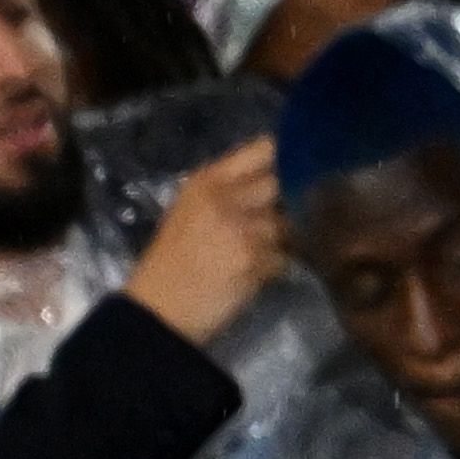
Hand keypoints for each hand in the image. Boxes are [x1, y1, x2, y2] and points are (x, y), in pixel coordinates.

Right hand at [124, 137, 290, 346]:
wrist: (159, 309)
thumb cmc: (173, 260)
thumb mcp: (191, 210)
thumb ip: (230, 189)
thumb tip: (277, 175)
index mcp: (208, 181)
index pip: (264, 149)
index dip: (288, 157)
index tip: (299, 167)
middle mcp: (227, 197)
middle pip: (284, 183)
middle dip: (289, 201)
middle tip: (281, 217)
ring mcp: (244, 227)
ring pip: (289, 222)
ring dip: (283, 239)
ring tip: (260, 252)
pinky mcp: (257, 258)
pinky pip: (286, 255)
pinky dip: (278, 266)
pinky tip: (257, 273)